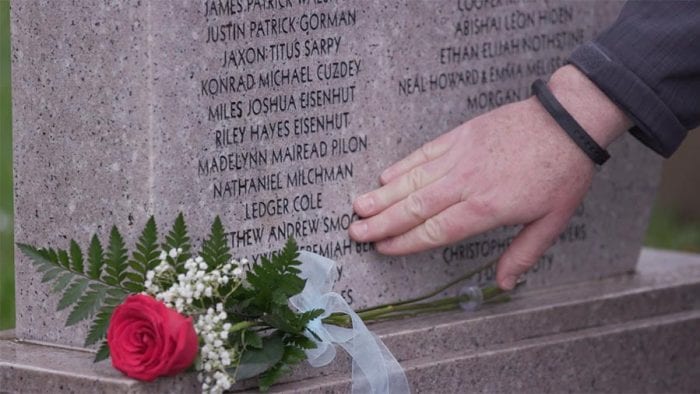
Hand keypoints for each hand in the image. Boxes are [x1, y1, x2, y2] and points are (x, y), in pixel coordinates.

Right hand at [349, 66, 630, 289]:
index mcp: (487, 208)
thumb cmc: (563, 172)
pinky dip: (403, 165)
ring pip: (413, 179)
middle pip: (415, 207)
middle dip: (382, 222)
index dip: (406, 242)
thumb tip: (505, 284)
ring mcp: (460, 155)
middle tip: (355, 232)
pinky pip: (425, 153)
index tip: (383, 248)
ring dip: (383, 195)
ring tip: (358, 207)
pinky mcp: (460, 135)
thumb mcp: (552, 220)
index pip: (436, 230)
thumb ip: (523, 253)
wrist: (568, 120)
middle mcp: (466, 183)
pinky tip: (385, 176)